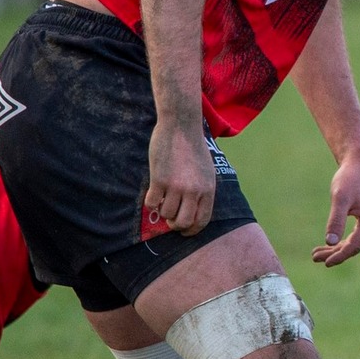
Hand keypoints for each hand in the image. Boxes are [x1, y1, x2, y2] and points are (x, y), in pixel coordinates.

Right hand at [145, 119, 215, 235]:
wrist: (181, 128)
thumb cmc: (194, 149)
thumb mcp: (207, 171)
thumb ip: (202, 191)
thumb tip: (193, 211)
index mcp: (208, 189)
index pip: (202, 220)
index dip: (192, 230)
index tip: (184, 231)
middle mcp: (194, 191)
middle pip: (183, 223)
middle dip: (175, 226)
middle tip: (170, 220)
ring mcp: (176, 186)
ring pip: (166, 214)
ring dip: (162, 211)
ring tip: (163, 200)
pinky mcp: (159, 180)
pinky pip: (151, 203)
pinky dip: (150, 203)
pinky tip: (154, 193)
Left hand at [312, 150, 359, 265]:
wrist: (359, 163)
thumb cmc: (350, 178)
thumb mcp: (340, 198)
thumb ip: (336, 220)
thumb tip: (330, 242)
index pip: (354, 246)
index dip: (339, 256)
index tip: (324, 263)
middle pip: (354, 247)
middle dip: (334, 254)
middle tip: (314, 258)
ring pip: (354, 242)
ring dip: (336, 249)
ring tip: (316, 254)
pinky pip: (355, 235)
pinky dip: (341, 240)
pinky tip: (328, 243)